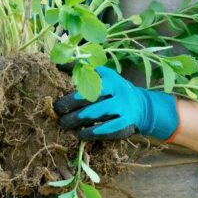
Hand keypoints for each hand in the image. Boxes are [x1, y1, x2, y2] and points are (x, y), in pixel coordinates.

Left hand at [53, 64, 179, 140]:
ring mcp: (123, 106)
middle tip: (57, 110)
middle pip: (91, 95)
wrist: (141, 107)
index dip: (72, 80)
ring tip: (64, 123)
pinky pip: (108, 129)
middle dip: (71, 103)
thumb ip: (83, 70)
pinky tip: (81, 135)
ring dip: (78, 119)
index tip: (56, 87)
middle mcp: (117, 89)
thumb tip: (57, 63)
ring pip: (98, 112)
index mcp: (109, 77)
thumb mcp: (102, 77)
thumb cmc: (113, 92)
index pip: (89, 75)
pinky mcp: (126, 122)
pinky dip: (93, 132)